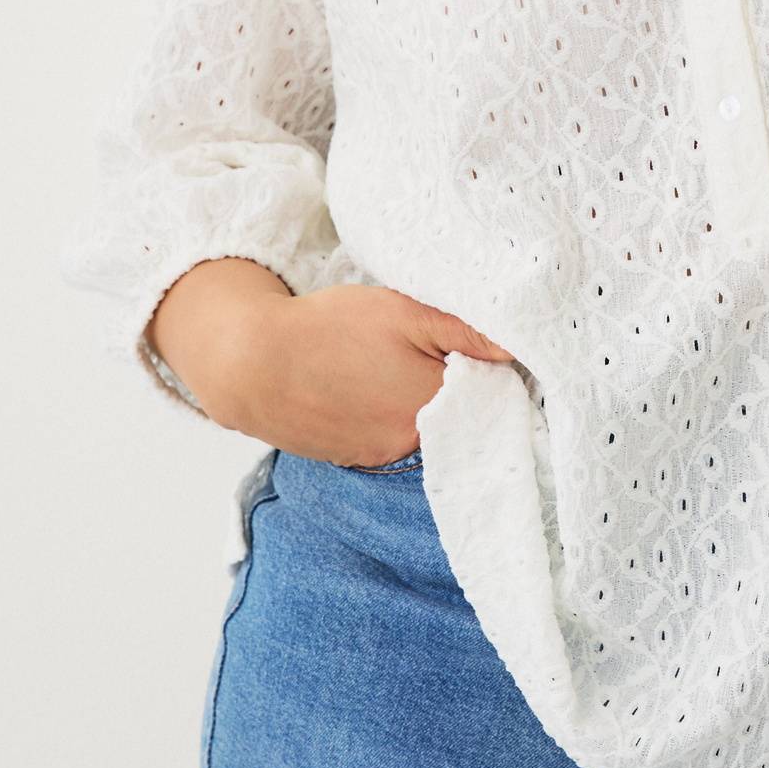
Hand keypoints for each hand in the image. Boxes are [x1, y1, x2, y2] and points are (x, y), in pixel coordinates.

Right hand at [148, 262, 515, 463]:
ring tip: (389, 364)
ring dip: (418, 400)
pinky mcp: (352, 456)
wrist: (249, 363)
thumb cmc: (328, 330)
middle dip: (454, 384)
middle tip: (428, 348)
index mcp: (434, 404)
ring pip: (421, 426)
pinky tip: (367, 385)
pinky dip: (386, 413)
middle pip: (458, 413)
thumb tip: (519, 349)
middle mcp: (413, 443)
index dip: (488, 367)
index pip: (489, 392)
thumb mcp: (403, 311)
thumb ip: (465, 331)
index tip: (480, 345)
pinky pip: (388, 435)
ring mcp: (380, 455)